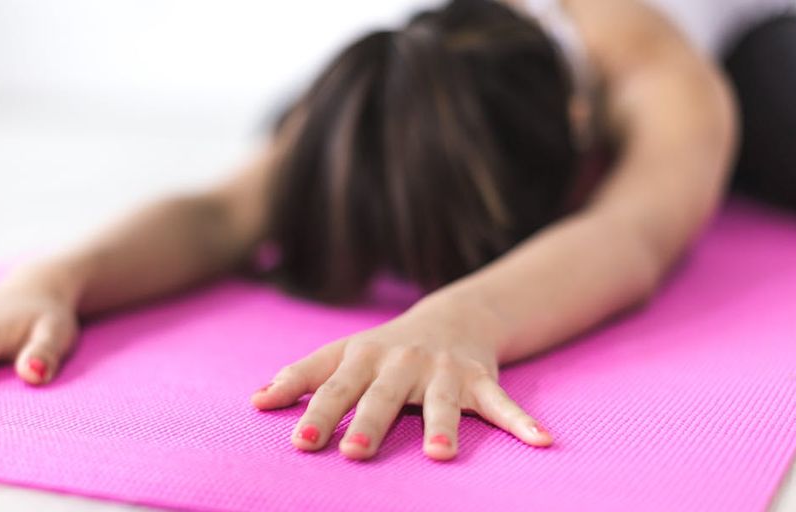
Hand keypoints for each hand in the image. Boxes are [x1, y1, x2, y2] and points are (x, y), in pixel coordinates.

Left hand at [250, 298, 552, 460]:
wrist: (451, 316)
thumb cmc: (383, 348)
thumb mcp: (341, 354)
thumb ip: (300, 377)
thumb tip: (254, 401)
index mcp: (363, 358)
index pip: (335, 387)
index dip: (316, 412)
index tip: (299, 441)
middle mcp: (401, 362)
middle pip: (382, 397)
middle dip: (367, 422)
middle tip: (353, 452)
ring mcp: (442, 371)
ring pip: (442, 401)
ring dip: (442, 426)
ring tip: (440, 455)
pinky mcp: (479, 379)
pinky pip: (502, 403)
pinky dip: (521, 422)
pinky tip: (541, 442)